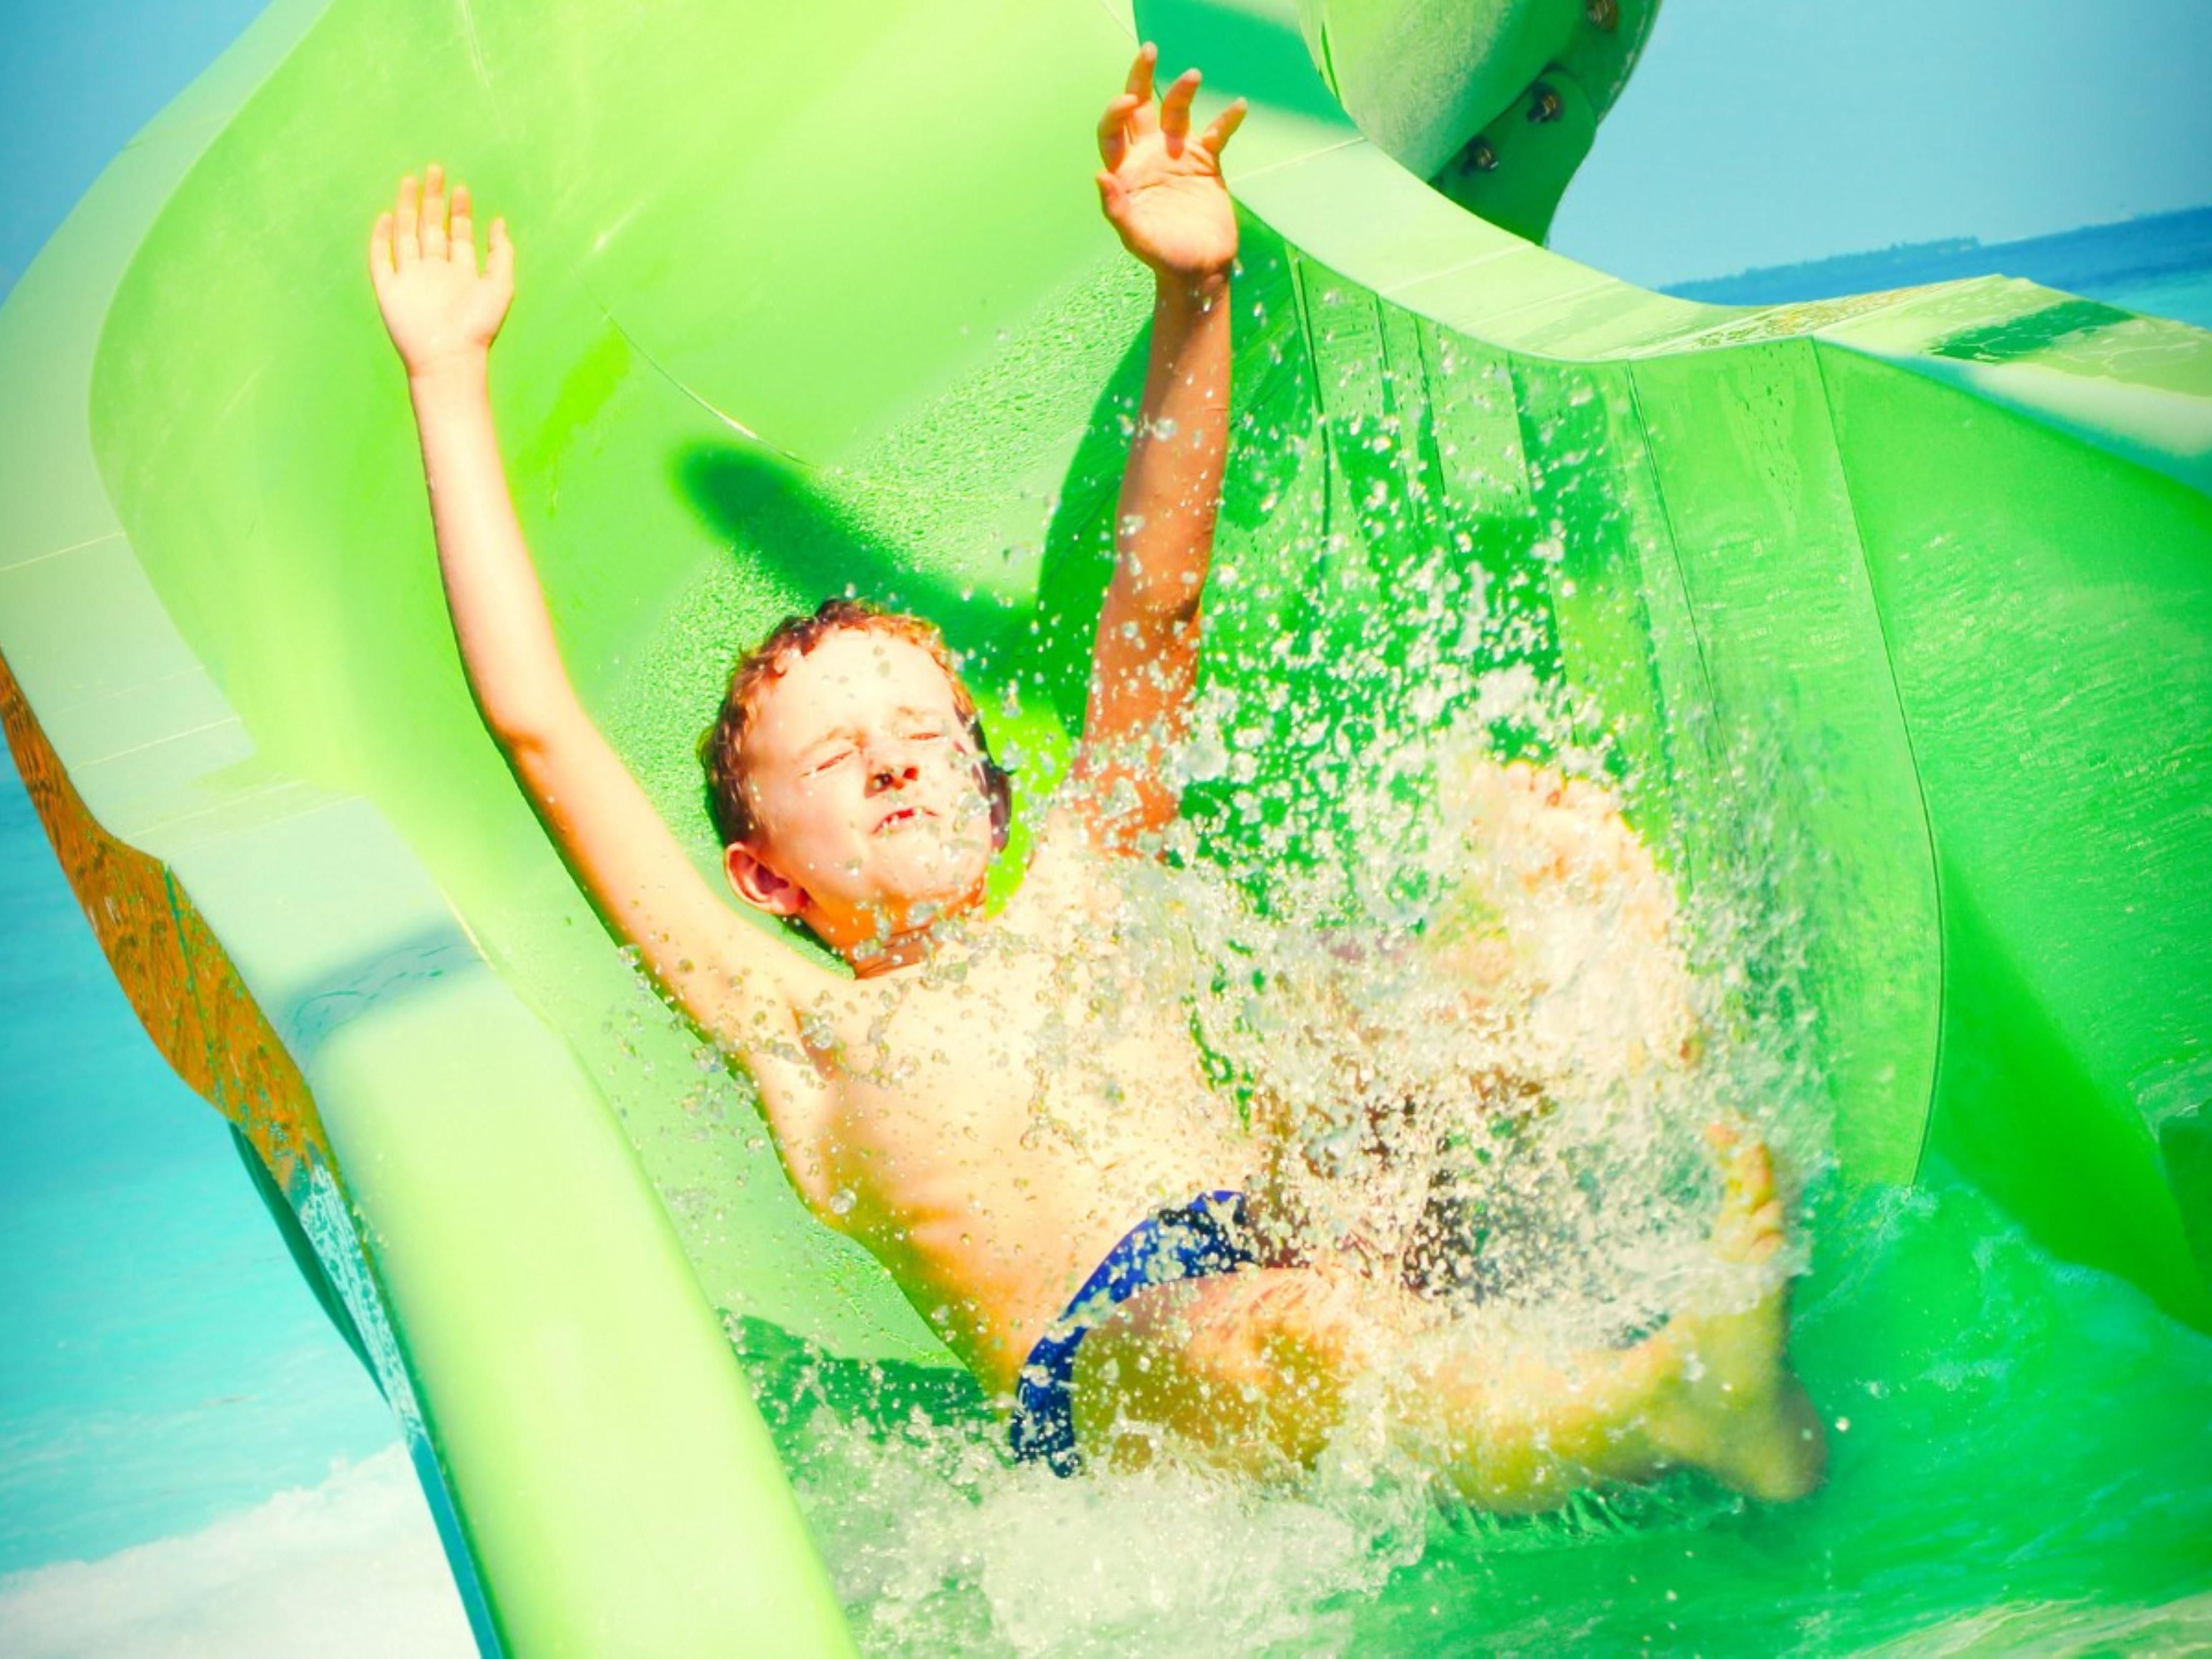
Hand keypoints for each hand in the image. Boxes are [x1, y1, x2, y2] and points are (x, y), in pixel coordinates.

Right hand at [368, 164, 513, 378]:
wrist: (448, 356)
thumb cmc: (478, 326)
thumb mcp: (501, 285)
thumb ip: (502, 253)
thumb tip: (500, 221)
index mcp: (462, 273)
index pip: (459, 234)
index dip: (460, 211)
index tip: (461, 188)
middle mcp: (435, 272)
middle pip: (431, 228)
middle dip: (434, 200)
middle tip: (435, 171)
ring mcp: (411, 279)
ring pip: (406, 235)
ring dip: (407, 208)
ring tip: (410, 181)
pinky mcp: (389, 289)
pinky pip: (381, 258)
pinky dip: (381, 237)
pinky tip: (386, 216)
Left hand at [1095, 44, 1245, 283]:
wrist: (1199, 270)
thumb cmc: (1163, 257)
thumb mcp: (1136, 238)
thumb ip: (1117, 209)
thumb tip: (1100, 175)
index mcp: (1125, 170)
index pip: (1113, 130)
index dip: (1115, 112)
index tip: (1127, 102)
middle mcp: (1148, 156)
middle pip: (1139, 108)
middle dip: (1140, 79)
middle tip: (1148, 51)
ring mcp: (1177, 155)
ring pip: (1176, 112)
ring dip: (1182, 92)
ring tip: (1193, 76)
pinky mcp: (1206, 162)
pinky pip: (1217, 134)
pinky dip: (1228, 120)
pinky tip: (1239, 106)